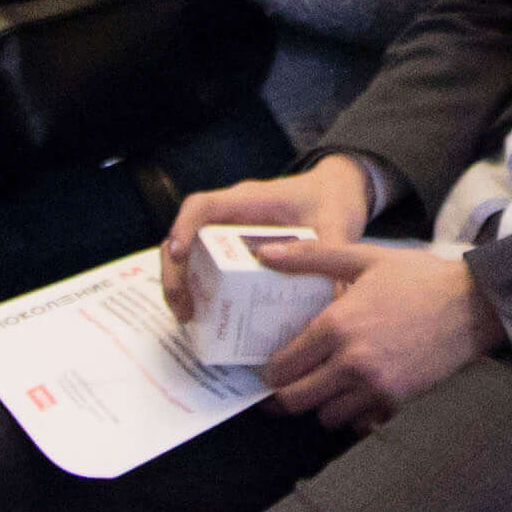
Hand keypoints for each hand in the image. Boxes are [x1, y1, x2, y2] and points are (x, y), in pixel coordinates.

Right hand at [158, 159, 376, 323]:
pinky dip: (200, 288)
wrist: (335, 193)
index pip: (202, 206)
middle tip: (184, 310)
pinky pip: (206, 265)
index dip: (183, 228)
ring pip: (189, 252)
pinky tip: (208, 317)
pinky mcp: (234, 250)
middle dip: (175, 273)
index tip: (177, 255)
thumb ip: (331, 258)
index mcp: (249, 201)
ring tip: (189, 318)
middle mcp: (231, 215)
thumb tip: (331, 304)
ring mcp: (229, 232)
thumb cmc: (330, 201)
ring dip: (182, 284)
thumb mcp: (335, 226)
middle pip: (185, 235)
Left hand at [252, 245, 502, 427]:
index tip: (271, 367)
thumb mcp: (364, 258)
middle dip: (286, 395)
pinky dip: (354, 414)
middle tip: (289, 384)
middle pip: (295, 400)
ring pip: (326, 416)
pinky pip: (360, 424)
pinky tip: (358, 393)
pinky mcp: (398, 403)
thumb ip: (311, 257)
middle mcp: (352, 362)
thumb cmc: (418, 278)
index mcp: (337, 326)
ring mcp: (377, 387)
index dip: (270, 370)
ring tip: (328, 384)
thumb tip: (264, 253)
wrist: (474, 303)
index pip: (283, 366)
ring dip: (322, 404)